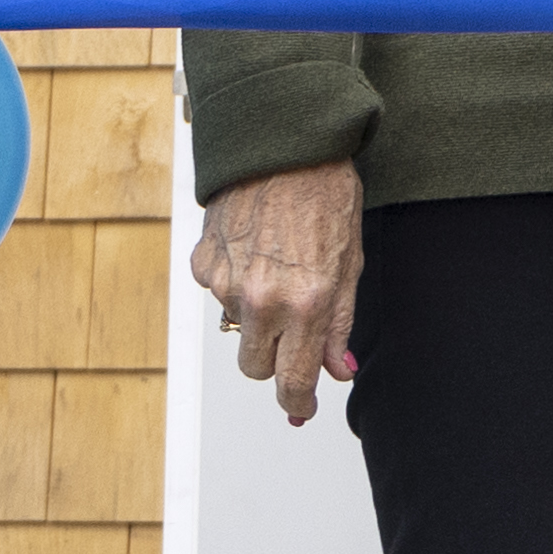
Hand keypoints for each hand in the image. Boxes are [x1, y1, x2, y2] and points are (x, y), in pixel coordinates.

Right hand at [193, 161, 363, 425]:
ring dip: (255, 315)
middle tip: (293, 330)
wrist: (284, 145)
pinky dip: (233, 282)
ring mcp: (226, 283)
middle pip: (256, 368)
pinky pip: (217, 293)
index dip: (298, 402)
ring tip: (278, 268)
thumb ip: (339, 324)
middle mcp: (261, 300)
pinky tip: (254, 250)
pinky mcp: (203, 264)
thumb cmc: (324, 193)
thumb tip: (337, 370)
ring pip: (236, 328)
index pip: (293, 380)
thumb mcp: (350, 263)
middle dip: (274, 359)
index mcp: (306, 304)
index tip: (301, 408)